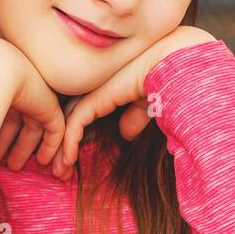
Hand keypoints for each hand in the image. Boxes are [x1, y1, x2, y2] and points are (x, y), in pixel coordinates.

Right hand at [0, 35, 64, 170]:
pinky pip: (53, 125)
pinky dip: (50, 144)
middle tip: (0, 164)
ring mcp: (32, 91)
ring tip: (15, 167)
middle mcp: (11, 84)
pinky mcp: (48, 101)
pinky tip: (43, 160)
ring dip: (25, 147)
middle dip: (7, 142)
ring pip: (32, 123)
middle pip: (12, 118)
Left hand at [51, 26, 216, 179]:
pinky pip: (74, 124)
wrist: (176, 61)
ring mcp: (94, 89)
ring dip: (60, 149)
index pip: (83, 110)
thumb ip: (134, 115)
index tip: (72, 157)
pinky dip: (69, 145)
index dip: (76, 134)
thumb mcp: (148, 102)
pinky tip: (66, 162)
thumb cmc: (170, 77)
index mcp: (109, 85)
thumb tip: (125, 133)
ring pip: (67, 122)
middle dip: (60, 144)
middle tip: (58, 169)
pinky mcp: (96, 97)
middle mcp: (97, 85)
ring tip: (58, 172)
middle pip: (70, 116)